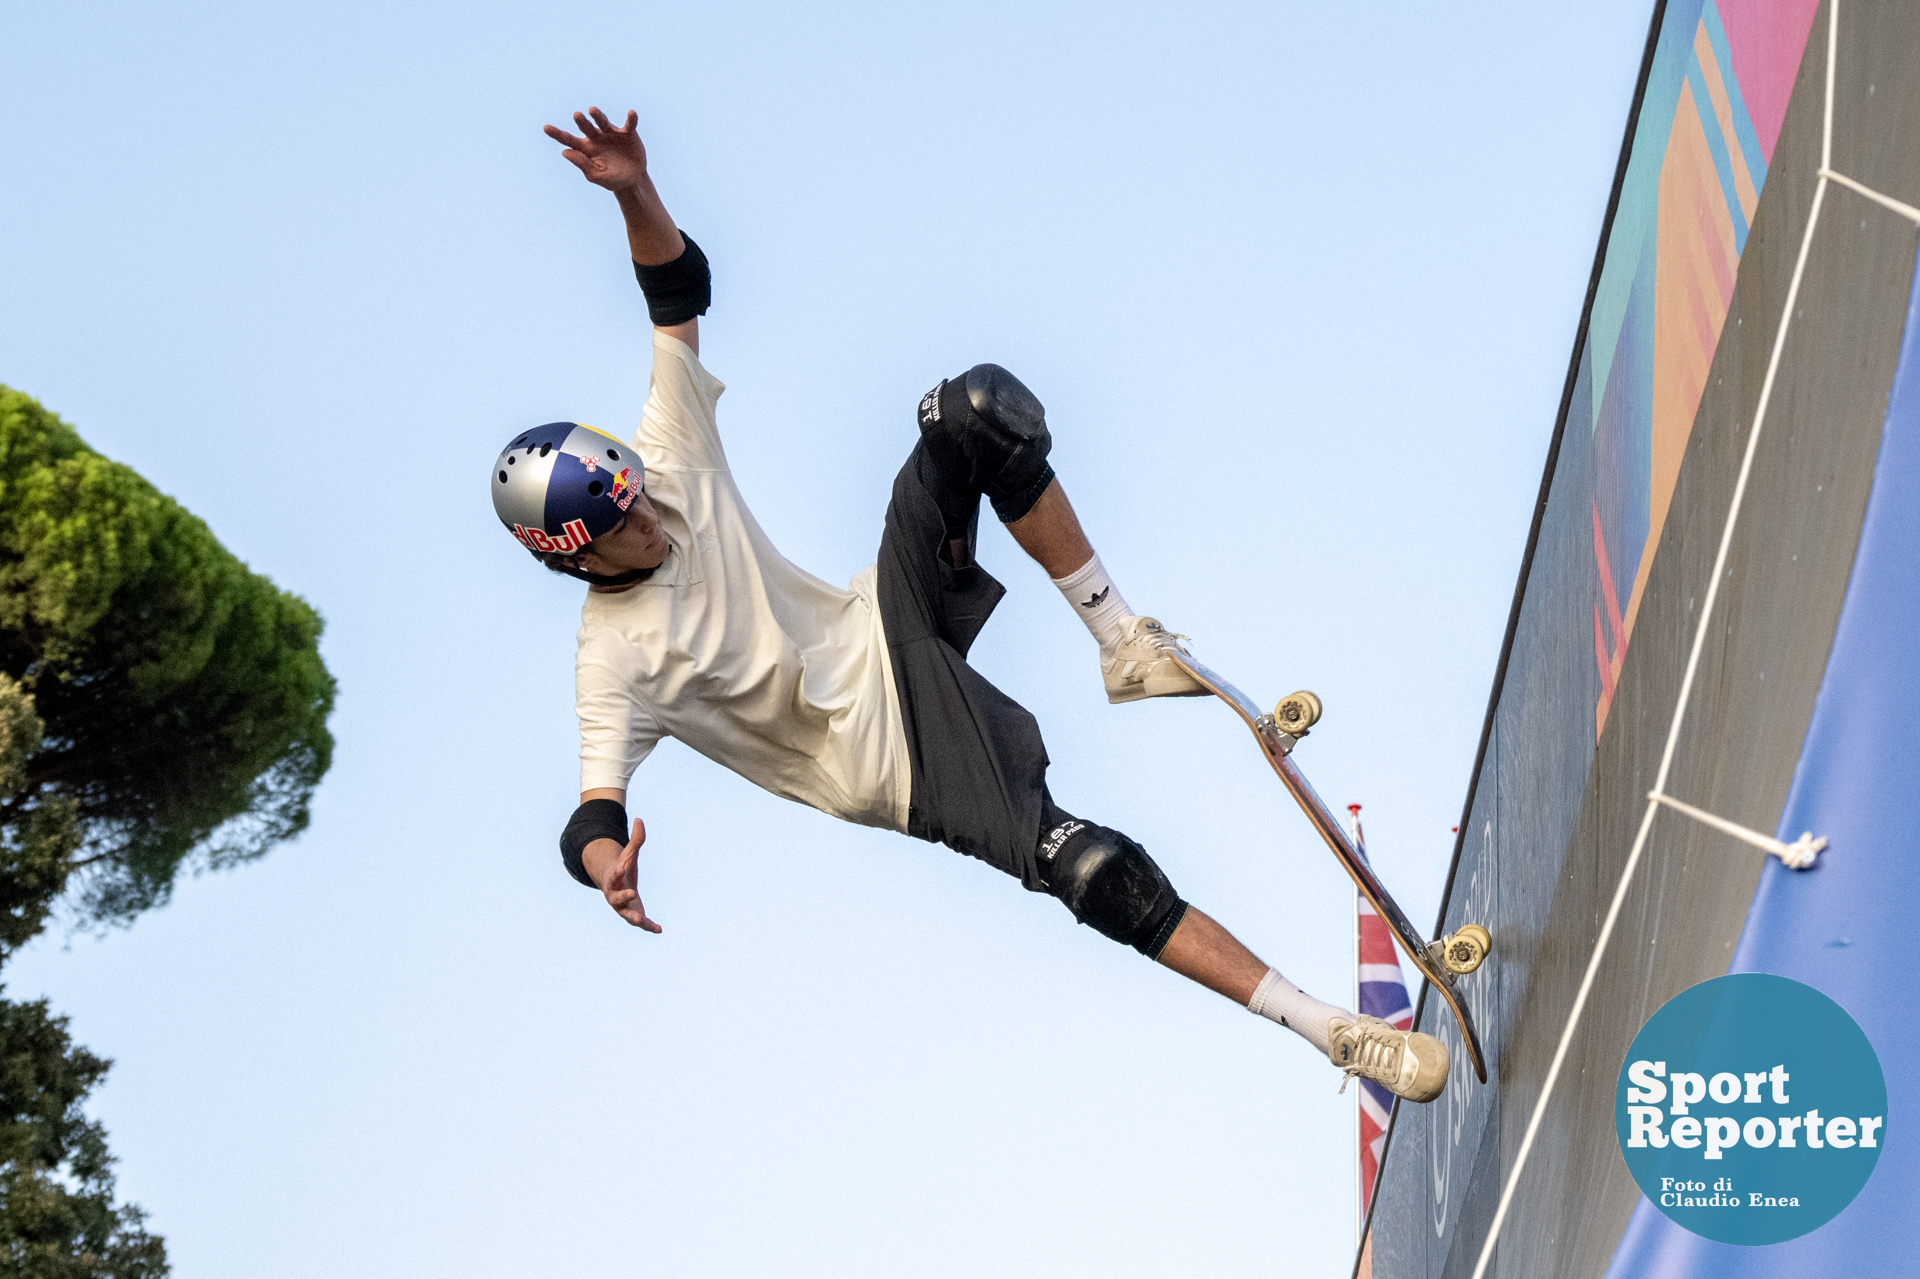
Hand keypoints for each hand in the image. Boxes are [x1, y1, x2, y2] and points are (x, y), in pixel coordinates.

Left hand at [544, 108, 648, 191]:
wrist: (632, 181)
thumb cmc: (611, 179)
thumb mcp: (596, 175)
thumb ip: (582, 164)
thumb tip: (564, 152)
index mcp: (585, 148)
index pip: (568, 139)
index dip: (557, 134)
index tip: (546, 128)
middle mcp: (596, 137)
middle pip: (586, 127)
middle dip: (581, 121)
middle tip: (577, 116)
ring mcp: (611, 133)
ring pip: (603, 121)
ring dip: (598, 116)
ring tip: (592, 111)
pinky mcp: (628, 133)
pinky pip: (629, 124)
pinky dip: (631, 119)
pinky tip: (632, 113)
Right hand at [587, 818, 661, 932]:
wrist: (616, 887)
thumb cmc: (623, 869)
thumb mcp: (630, 855)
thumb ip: (636, 840)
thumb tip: (640, 819)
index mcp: (614, 879)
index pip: (615, 875)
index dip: (618, 871)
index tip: (622, 866)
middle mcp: (616, 896)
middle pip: (617, 898)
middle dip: (623, 896)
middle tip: (632, 893)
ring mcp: (624, 908)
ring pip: (627, 915)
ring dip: (634, 917)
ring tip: (641, 921)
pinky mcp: (634, 915)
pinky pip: (641, 923)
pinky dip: (649, 927)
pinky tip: (659, 930)